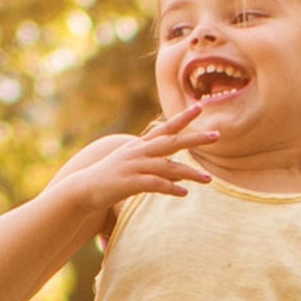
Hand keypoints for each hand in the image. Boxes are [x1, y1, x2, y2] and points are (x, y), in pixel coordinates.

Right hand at [73, 103, 218, 211]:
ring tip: (209, 179)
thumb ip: (156, 166)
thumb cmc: (110, 179)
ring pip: (168, 166)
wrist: (83, 189)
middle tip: (216, 135)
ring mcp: (134, 166)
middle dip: (195, 138)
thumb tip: (180, 173)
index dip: (182, 118)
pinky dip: (171, 188)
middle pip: (171, 142)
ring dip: (190, 173)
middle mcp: (138, 152)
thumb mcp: (133, 167)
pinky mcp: (130, 183)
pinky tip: (184, 193)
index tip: (200, 107)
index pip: (165, 128)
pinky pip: (155, 184)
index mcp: (140, 146)